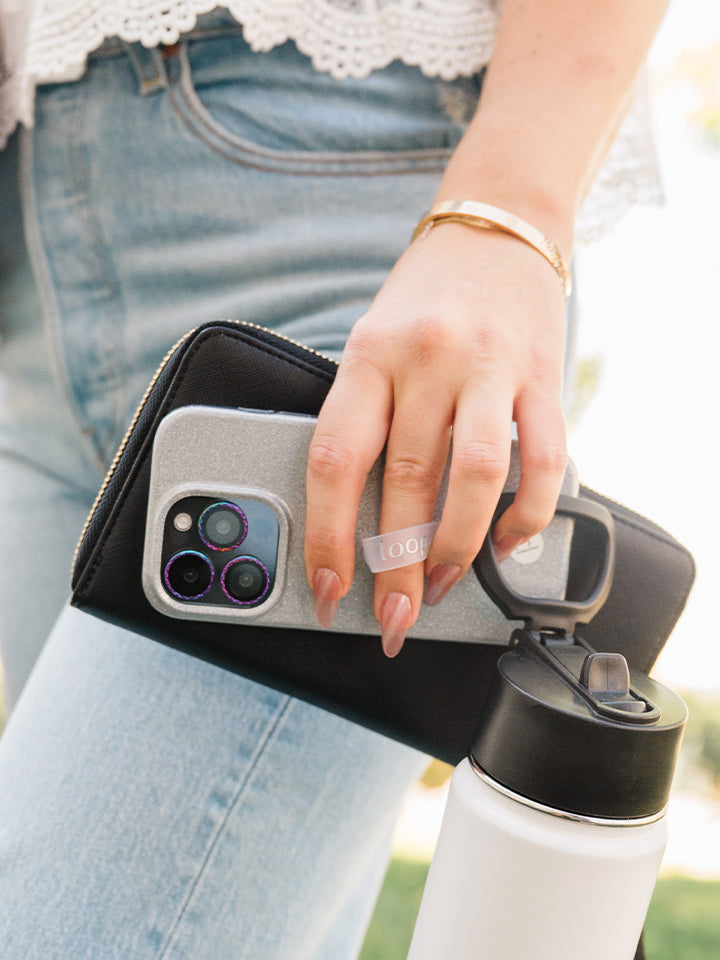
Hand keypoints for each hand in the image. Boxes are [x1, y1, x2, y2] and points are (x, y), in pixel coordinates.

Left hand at [304, 222, 567, 656]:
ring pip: (474, 476)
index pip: (336, 458)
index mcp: (369, 354)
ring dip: (457, 548)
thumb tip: (355, 520)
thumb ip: (363, 418)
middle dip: (395, 567)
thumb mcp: (369, 342)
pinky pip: (543, 459)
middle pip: (406, 481)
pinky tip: (509, 540)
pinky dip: (528, 512)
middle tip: (392, 617)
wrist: (495, 228)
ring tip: (443, 586)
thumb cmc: (422, 298)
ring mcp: (490, 366)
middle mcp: (427, 358)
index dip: (329, 535)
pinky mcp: (542, 376)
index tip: (326, 589)